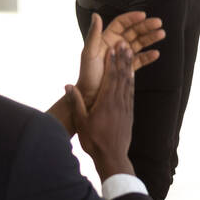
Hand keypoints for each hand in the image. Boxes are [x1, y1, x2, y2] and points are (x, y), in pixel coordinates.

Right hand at [66, 40, 136, 178]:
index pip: (110, 77)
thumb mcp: (81, 121)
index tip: (113, 48)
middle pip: (122, 75)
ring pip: (128, 82)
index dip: (112, 61)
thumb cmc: (93, 140)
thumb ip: (76, 102)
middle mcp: (118, 101)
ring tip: (130, 52)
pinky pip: (131, 92)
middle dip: (122, 58)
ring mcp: (125, 106)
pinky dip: (131, 80)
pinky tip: (131, 74)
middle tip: (124, 43)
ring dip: (128, 66)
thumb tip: (68, 85)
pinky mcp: (129, 112)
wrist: (113, 156)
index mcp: (106, 102)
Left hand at [77, 11, 163, 105]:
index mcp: (106, 39)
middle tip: (158, 23)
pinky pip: (141, 59)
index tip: (143, 15)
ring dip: (151, 38)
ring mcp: (123, 56)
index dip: (132, 18)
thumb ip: (93, 34)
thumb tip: (95, 15)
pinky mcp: (128, 67)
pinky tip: (155, 53)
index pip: (121, 23)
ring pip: (140, 43)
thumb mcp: (88, 52)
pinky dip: (149, 56)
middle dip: (146, 26)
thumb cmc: (87, 74)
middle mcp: (116, 45)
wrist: (91, 96)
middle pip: (134, 31)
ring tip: (161, 34)